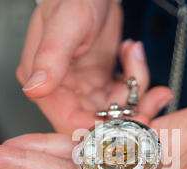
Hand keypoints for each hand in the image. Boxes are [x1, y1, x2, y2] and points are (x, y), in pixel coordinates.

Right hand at [17, 0, 171, 132]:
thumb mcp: (66, 23)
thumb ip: (51, 57)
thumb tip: (35, 89)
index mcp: (46, 80)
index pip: (68, 119)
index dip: (96, 126)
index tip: (124, 121)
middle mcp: (62, 89)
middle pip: (95, 119)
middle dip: (125, 112)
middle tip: (151, 98)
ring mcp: (83, 87)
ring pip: (113, 109)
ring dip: (136, 92)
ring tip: (139, 61)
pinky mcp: (100, 82)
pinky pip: (122, 94)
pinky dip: (135, 79)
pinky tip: (133, 54)